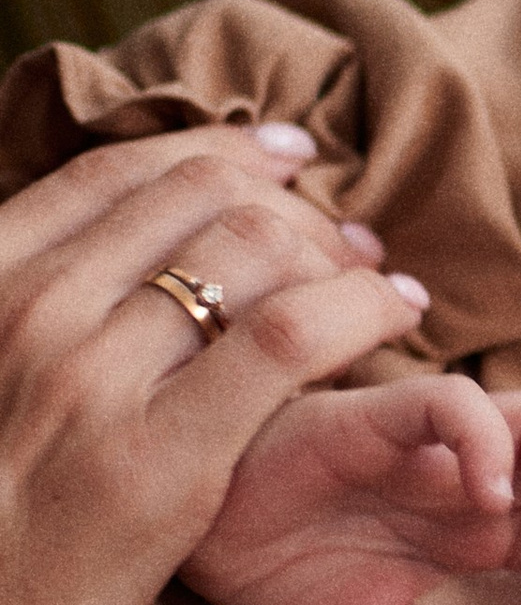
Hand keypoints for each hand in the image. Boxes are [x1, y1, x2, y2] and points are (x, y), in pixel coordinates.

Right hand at [0, 121, 429, 604]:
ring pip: (248, 249)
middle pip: (192, 200)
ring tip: (379, 273)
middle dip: (288, 198)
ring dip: (334, 247)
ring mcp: (92, 378)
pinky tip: (399, 314)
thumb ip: (36, 321)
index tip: (279, 156)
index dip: (211, 150)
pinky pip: (290, 335)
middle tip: (347, 230)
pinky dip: (361, 306)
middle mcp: (32, 312)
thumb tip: (107, 270)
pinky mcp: (165, 454)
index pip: (112, 175)